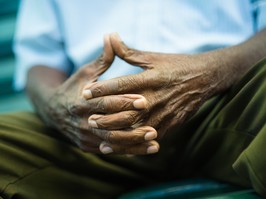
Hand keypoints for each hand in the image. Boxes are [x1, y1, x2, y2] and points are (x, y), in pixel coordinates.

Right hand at [43, 35, 158, 154]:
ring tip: (154, 142)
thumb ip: (102, 60)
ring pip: (111, 142)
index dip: (123, 102)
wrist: (53, 110)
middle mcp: (82, 122)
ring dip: (133, 144)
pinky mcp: (88, 146)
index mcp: (80, 102)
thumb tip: (111, 36)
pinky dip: (128, 151)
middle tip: (154, 127)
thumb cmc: (74, 88)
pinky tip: (145, 150)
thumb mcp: (86, 72)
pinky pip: (110, 150)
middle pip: (109, 127)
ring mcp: (84, 136)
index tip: (144, 100)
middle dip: (132, 127)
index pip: (104, 103)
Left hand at [83, 33, 220, 140]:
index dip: (102, 89)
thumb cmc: (177, 65)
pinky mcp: (170, 125)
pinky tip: (121, 146)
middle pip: (125, 111)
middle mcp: (156, 98)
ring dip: (115, 134)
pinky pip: (148, 137)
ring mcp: (164, 114)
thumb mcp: (153, 57)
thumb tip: (110, 37)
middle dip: (105, 116)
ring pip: (135, 129)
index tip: (85, 92)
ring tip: (99, 136)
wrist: (205, 78)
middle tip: (88, 119)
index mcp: (150, 79)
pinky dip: (133, 144)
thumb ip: (129, 52)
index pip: (121, 85)